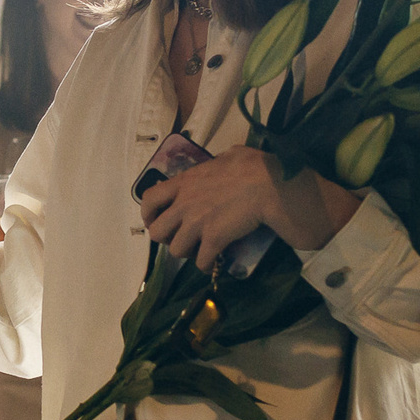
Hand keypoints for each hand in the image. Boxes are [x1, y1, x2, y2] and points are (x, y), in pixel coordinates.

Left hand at [139, 146, 361, 271]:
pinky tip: (214, 259)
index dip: (148, 214)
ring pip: (176, 250)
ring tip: (200, 248)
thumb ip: (218, 162)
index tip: (156, 220)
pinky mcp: (213, 239)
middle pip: (157, 232)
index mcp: (185, 181)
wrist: (272, 186)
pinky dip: (205, 263)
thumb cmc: (255, 166)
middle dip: (167, 238)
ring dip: (187, 252)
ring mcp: (197, 223)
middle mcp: (185, 203)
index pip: (149, 199)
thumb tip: (225, 160)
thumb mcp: (231, 155)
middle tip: (181, 237)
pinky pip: (200, 261)